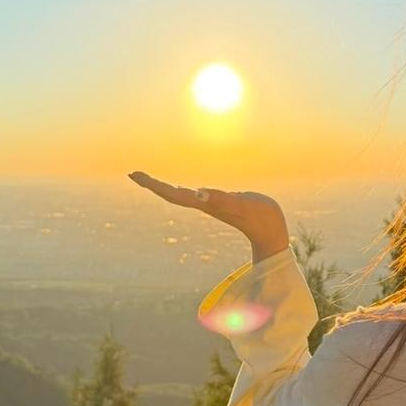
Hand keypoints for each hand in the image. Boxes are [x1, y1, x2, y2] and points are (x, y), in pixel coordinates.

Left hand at [128, 171, 289, 263]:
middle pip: (171, 195)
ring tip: (149, 179)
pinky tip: (182, 190)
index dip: (154, 184)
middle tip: (133, 173)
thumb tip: (199, 193)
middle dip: (152, 184)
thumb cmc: (261, 218)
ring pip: (181, 196)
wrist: (272, 232)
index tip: (135, 174)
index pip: (173, 194)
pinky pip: (195, 196)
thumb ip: (222, 200)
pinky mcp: (221, 205)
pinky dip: (183, 191)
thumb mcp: (243, 205)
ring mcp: (212, 206)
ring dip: (164, 188)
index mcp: (205, 204)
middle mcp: (204, 205)